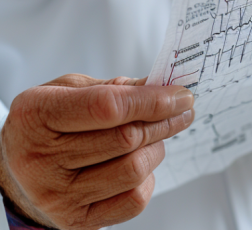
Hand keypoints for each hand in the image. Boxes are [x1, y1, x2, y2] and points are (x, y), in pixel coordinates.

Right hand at [0, 75, 194, 229]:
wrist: (15, 173)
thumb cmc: (48, 125)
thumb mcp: (69, 91)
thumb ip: (115, 88)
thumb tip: (164, 89)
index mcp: (37, 117)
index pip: (108, 108)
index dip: (152, 100)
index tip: (181, 95)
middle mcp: (41, 160)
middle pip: (127, 139)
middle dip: (165, 121)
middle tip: (182, 111)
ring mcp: (57, 196)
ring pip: (135, 170)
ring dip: (157, 149)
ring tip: (154, 138)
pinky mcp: (76, 220)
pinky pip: (133, 200)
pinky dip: (147, 179)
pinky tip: (138, 165)